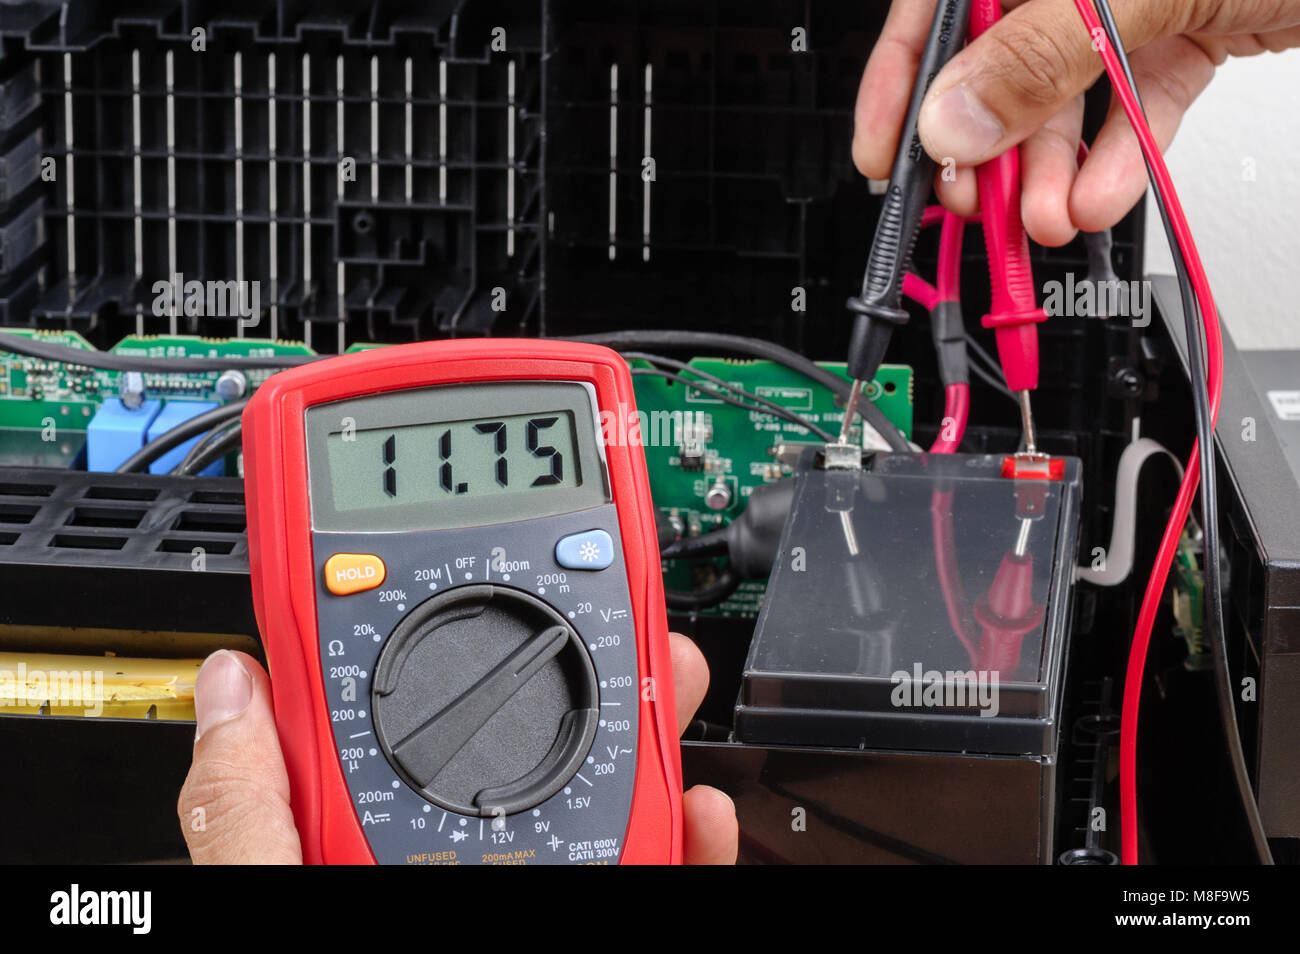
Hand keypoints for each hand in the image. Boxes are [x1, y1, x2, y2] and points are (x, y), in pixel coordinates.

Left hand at [177, 635, 737, 863]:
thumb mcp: (283, 904)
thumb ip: (243, 819)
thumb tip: (227, 689)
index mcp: (344, 843)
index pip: (373, 714)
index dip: (408, 623)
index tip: (450, 558)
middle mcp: (437, 856)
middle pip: (504, 731)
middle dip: (564, 647)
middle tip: (598, 592)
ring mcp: (520, 878)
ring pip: (589, 786)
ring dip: (639, 721)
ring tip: (661, 671)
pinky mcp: (589, 897)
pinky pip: (643, 862)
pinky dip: (678, 832)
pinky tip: (689, 801)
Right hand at [853, 0, 1299, 245]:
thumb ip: (1041, 52)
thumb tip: (951, 118)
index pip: (940, 3)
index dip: (902, 81)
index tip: (888, 157)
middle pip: (999, 59)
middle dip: (990, 146)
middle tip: (980, 205)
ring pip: (1068, 93)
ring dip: (1055, 170)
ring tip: (1052, 219)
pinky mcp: (1194, 25)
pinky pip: (1136, 102)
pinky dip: (1122, 158)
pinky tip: (1108, 196)